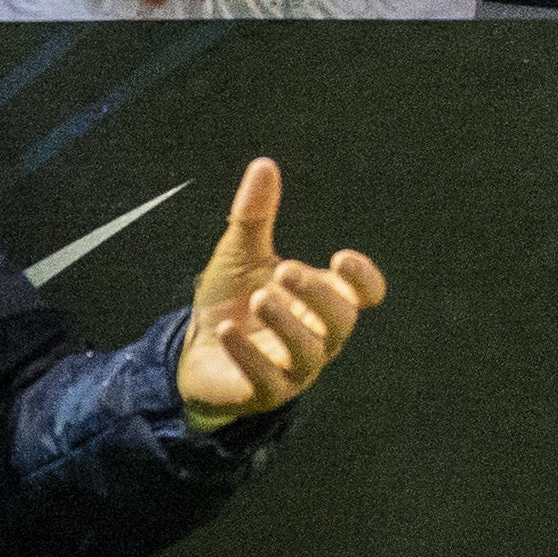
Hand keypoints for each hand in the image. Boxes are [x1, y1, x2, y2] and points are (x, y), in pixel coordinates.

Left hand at [176, 157, 386, 424]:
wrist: (192, 355)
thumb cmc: (231, 303)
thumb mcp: (240, 256)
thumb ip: (255, 216)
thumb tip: (264, 163)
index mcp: (322, 300)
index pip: (365, 294)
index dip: (363, 279)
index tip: (341, 257)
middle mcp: (318, 335)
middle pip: (342, 320)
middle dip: (318, 295)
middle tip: (285, 270)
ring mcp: (295, 368)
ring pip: (311, 351)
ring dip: (288, 323)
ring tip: (260, 296)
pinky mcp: (265, 393)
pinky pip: (268, 379)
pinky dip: (250, 355)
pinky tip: (228, 330)